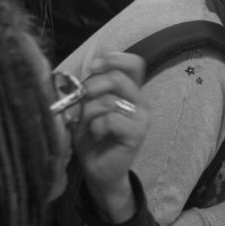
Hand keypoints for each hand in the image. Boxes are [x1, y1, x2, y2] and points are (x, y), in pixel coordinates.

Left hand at [69, 52, 150, 223]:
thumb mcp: (87, 105)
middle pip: (118, 77)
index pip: (133, 63)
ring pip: (110, 100)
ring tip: (88, 125)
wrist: (97, 169)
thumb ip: (92, 84)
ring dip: (89, 112)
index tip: (92, 67)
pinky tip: (96, 134)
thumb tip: (95, 56)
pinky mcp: (137, 133)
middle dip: (93, 86)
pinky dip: (96, 126)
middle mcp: (141, 100)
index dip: (113, 59)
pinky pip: (111, 119)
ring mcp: (142, 117)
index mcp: (130, 90)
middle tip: (82, 99)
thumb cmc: (91, 136)